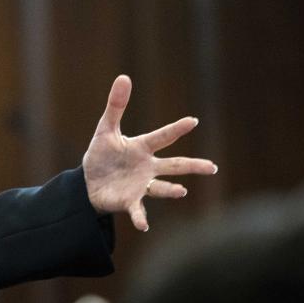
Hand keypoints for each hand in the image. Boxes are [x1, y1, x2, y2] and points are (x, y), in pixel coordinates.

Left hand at [82, 75, 215, 231]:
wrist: (90, 182)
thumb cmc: (102, 155)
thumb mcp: (106, 129)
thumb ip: (115, 105)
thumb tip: (124, 77)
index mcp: (142, 148)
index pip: (161, 137)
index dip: (176, 129)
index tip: (193, 121)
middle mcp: (147, 168)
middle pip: (173, 165)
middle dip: (192, 166)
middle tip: (213, 167)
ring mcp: (141, 186)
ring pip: (161, 188)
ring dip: (170, 190)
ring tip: (181, 191)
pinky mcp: (129, 201)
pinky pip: (138, 210)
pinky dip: (141, 218)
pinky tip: (144, 226)